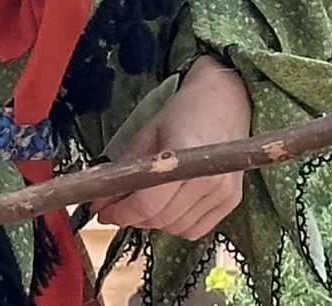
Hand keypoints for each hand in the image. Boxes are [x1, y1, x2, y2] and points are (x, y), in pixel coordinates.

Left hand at [91, 56, 252, 239]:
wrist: (225, 102)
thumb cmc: (184, 114)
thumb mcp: (147, 136)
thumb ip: (124, 172)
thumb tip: (99, 204)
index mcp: (185, 154)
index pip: (148, 203)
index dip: (121, 213)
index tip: (104, 213)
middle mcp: (209, 177)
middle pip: (160, 219)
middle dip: (133, 217)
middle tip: (120, 206)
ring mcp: (224, 191)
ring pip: (176, 227)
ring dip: (155, 221)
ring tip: (148, 200)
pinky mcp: (231, 200)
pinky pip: (195, 230)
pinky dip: (177, 224)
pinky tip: (171, 206)